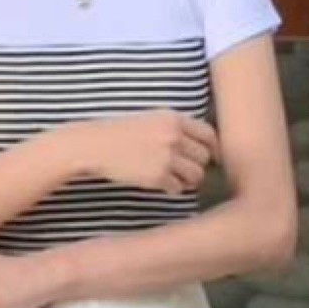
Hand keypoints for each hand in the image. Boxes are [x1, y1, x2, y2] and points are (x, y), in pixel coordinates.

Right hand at [73, 109, 218, 194]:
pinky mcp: (158, 176)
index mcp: (174, 119)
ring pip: (196, 175)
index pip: (209, 135)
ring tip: (174, 178)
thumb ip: (176, 128)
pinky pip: (178, 188)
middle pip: (204, 157)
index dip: (212, 149)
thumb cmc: (121, 133)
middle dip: (197, 165)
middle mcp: (174, 136)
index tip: (210, 157)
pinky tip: (160, 183)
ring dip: (188, 180)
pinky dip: (172, 188)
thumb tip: (204, 147)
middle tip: (184, 170)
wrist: (95, 146)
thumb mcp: (152, 119)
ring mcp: (167, 157)